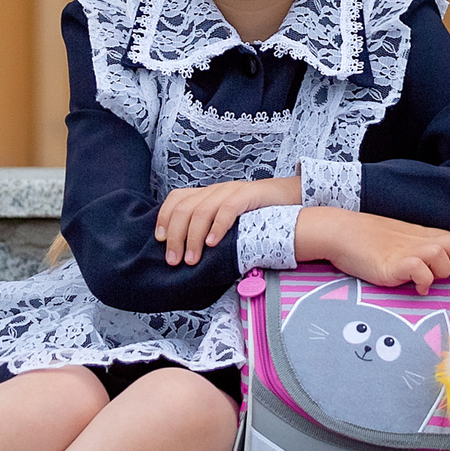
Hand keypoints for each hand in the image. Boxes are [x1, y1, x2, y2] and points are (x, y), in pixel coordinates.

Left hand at [154, 176, 301, 265]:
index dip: (164, 217)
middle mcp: (216, 190)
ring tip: (191, 259)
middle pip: (185, 208)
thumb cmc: (257, 213)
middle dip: (176, 236)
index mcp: (208, 194)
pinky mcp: (248, 195)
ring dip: (192, 237)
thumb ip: (210, 227)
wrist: (289, 197)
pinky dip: (217, 227)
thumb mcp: (228, 218)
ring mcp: (231, 191)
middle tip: (174, 260)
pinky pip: (228, 209)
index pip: (177, 198)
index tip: (160, 240)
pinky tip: (212, 244)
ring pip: (202, 210)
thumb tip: (189, 252)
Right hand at [296, 207, 449, 293]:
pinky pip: (422, 272)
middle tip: (446, 274)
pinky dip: (424, 282)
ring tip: (425, 280)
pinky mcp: (394, 265)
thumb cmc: (366, 237)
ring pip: (443, 257)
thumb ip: (419, 245)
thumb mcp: (399, 237)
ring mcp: (407, 252)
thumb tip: (437, 260)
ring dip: (439, 272)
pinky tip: (416, 287)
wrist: (340, 232)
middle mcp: (419, 241)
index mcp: (422, 234)